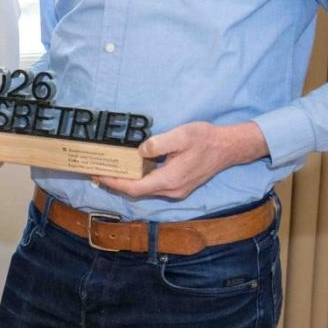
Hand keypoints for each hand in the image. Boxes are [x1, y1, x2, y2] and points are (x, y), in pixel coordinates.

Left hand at [95, 120, 267, 199]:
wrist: (229, 147)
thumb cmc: (206, 139)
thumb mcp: (180, 135)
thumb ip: (158, 144)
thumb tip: (140, 151)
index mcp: (169, 180)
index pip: (134, 188)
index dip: (114, 183)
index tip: (98, 176)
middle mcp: (172, 190)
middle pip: (137, 192)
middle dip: (116, 183)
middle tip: (98, 173)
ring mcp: (176, 191)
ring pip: (145, 190)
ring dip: (127, 183)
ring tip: (111, 171)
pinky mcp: (179, 186)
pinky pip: (153, 186)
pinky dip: (139, 180)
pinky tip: (131, 170)